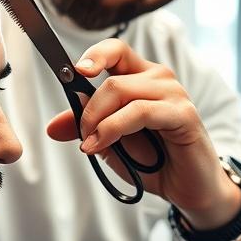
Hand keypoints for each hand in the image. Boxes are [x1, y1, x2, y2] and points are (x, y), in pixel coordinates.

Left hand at [45, 38, 240, 227]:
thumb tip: (53, 126)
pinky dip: (114, 128)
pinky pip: (140, 111)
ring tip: (91, 144)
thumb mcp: (109, 144)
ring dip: (99, 121)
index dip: (94, 55)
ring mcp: (174, 94)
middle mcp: (159, 79)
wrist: (186, 189)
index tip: (76, 71)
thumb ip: (85, 128)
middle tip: (82, 134)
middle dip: (88, 109)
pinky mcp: (184, 114)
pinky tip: (102, 144)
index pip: (116, 51)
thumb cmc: (153, 163)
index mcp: (141, 78)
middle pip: (112, 79)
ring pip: (122, 91)